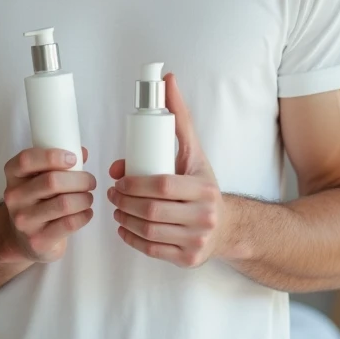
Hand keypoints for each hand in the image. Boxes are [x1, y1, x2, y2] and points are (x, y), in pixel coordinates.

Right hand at [2, 146, 95, 263]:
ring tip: (88, 198)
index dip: (52, 156)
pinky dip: (84, 216)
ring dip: (84, 198)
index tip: (73, 159)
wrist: (21, 238)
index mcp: (13, 175)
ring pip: (64, 204)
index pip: (27, 160)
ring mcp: (25, 221)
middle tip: (90, 181)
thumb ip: (58, 162)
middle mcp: (14, 197)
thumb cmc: (36, 200)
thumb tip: (82, 152)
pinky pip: (69, 223)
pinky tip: (86, 212)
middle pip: (52, 181)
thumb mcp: (39, 178)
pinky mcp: (38, 240)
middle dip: (80, 179)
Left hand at [108, 73, 224, 267]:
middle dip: (125, 202)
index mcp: (203, 189)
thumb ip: (179, 118)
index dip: (134, 183)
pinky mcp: (188, 259)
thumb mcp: (194, 152)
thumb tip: (167, 79)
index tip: (118, 179)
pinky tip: (125, 228)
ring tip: (116, 208)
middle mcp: (204, 217)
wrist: (227, 226)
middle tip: (112, 194)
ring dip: (125, 220)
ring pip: (150, 231)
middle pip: (152, 210)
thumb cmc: (202, 185)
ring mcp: (197, 241)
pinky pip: (153, 250)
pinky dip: (133, 239)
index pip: (162, 186)